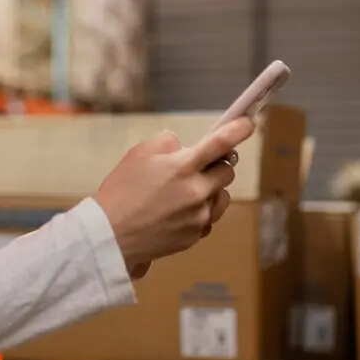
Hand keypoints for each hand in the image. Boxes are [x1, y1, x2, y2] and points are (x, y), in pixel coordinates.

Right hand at [93, 118, 254, 275]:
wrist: (110, 235)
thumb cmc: (121, 192)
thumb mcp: (138, 154)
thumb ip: (167, 143)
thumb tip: (183, 147)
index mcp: (183, 167)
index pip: (221, 143)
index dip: (238, 130)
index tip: (249, 123)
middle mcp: (197, 192)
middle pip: (227, 172)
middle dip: (217, 165)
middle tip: (198, 166)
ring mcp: (198, 216)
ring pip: (220, 197)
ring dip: (211, 190)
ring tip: (184, 192)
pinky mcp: (194, 236)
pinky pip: (208, 218)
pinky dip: (200, 211)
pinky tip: (177, 212)